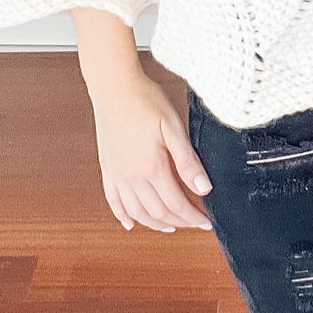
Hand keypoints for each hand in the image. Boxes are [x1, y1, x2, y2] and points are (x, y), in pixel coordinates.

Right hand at [92, 73, 214, 234]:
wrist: (114, 86)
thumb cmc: (144, 100)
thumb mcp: (174, 128)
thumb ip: (188, 161)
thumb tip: (203, 188)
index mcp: (151, 167)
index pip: (177, 204)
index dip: (194, 218)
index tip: (206, 222)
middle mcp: (132, 176)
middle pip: (158, 212)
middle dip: (179, 222)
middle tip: (194, 223)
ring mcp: (117, 174)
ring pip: (136, 212)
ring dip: (154, 224)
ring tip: (170, 227)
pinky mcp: (107, 168)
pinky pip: (113, 201)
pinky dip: (122, 216)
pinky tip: (130, 223)